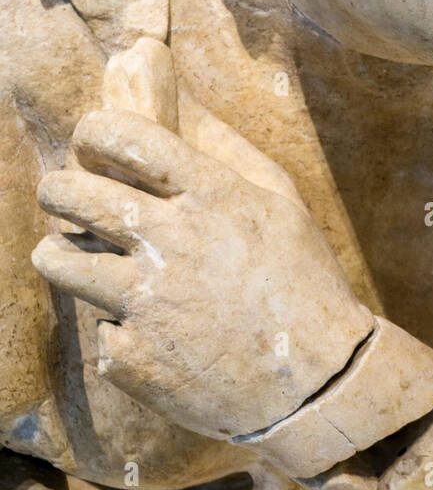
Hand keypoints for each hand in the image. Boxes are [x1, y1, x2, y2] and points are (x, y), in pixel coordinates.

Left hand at [32, 42, 371, 440]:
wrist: (318, 384)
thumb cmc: (306, 284)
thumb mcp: (282, 204)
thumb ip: (230, 153)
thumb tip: (187, 105)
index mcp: (209, 197)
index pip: (124, 137)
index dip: (93, 131)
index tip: (88, 139)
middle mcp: (170, 243)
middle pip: (72, 194)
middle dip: (57, 187)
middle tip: (62, 194)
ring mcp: (145, 303)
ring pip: (59, 260)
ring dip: (59, 252)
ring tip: (71, 255)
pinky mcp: (131, 357)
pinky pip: (99, 330)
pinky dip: (116, 328)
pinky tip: (148, 331)